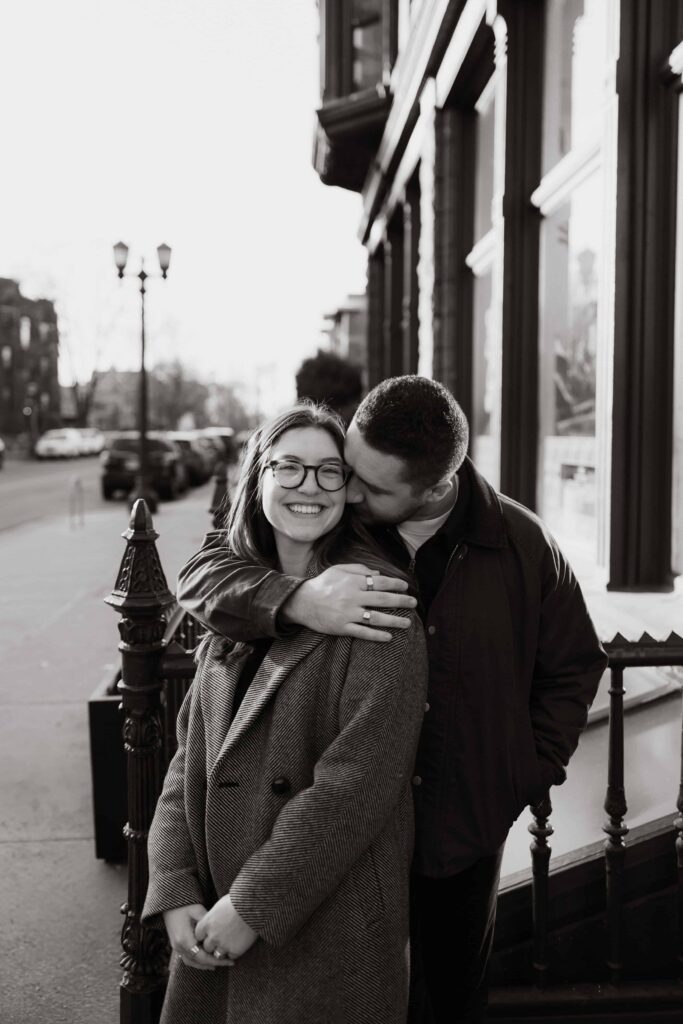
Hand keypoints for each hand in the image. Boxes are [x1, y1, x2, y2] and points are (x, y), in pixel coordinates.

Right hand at [163, 903, 233, 969]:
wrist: (169, 904)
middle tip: (227, 962)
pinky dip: (197, 961)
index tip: (228, 960)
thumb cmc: (185, 905)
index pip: (202, 956)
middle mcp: (179, 946)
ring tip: (218, 963)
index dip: (216, 960)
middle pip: (197, 961)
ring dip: (204, 964)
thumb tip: (220, 934)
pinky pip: (187, 958)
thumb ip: (208, 924)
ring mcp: (176, 947)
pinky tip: (207, 961)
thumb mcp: (198, 911)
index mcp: (184, 939)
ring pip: (191, 962)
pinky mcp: (176, 945)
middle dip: (213, 963)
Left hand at [195, 895, 257, 961]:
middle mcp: (213, 936)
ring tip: (230, 942)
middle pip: (207, 947)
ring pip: (217, 954)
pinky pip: (231, 956)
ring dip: (223, 950)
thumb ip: (213, 917)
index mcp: (206, 924)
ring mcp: (223, 945)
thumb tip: (213, 919)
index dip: (205, 934)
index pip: (199, 935)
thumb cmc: (236, 900)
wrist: (252, 905)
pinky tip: (239, 943)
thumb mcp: (219, 906)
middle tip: (222, 937)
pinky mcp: (235, 950)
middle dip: (213, 943)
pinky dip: (234, 952)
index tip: (212, 931)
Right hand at [281, 565, 416, 640]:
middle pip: (382, 600)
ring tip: (407, 623)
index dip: (395, 585)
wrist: (301, 602)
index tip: (405, 587)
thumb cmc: (322, 584)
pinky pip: (363, 633)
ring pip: (376, 618)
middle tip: (414, 604)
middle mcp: (352, 598)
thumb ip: (358, 570)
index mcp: (352, 582)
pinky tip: (389, 637)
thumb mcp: (338, 570)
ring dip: (394, 621)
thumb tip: (378, 574)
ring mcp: (347, 614)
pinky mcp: (342, 628)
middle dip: (401, 601)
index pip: (379, 582)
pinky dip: (377, 635)